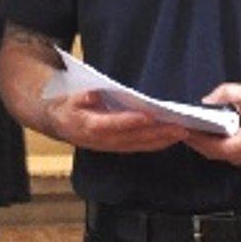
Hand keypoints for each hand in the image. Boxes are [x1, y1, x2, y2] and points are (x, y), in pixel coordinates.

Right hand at [41, 90, 186, 153]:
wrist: (58, 122)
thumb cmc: (66, 106)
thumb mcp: (68, 97)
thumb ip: (82, 96)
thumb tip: (92, 94)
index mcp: (86, 126)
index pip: (111, 124)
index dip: (130, 121)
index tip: (150, 115)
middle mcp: (99, 140)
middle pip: (131, 138)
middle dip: (157, 133)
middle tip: (179, 127)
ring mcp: (108, 146)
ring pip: (138, 145)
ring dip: (161, 140)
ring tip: (182, 132)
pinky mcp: (116, 147)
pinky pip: (138, 147)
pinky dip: (155, 143)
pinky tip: (171, 138)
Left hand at [182, 82, 240, 166]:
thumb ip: (225, 94)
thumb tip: (204, 102)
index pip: (218, 146)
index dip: (200, 140)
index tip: (186, 130)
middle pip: (214, 153)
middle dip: (196, 142)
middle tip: (180, 130)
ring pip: (217, 155)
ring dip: (202, 145)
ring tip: (188, 131)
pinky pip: (223, 154)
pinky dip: (210, 146)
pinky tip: (201, 135)